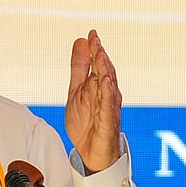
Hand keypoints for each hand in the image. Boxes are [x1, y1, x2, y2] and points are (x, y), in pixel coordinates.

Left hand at [65, 30, 122, 173]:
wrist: (90, 153)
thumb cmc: (87, 122)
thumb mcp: (76, 91)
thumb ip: (79, 68)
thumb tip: (81, 40)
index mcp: (99, 86)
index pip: (98, 64)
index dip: (95, 49)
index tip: (91, 33)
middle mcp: (107, 94)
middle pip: (105, 72)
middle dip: (99, 55)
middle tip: (95, 40)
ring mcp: (109, 108)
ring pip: (108, 86)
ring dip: (104, 70)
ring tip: (99, 54)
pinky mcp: (107, 122)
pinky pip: (108, 107)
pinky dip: (107, 94)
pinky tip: (105, 82)